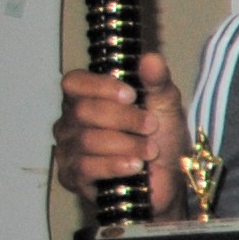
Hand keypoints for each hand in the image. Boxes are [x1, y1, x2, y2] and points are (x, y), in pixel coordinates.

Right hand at [54, 52, 180, 211]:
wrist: (169, 180)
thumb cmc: (162, 139)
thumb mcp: (165, 106)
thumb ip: (157, 82)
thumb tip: (151, 58)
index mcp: (87, 98)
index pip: (74, 82)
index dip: (100, 86)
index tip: (131, 95)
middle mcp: (71, 121)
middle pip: (83, 111)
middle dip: (123, 118)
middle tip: (151, 126)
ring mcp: (69, 149)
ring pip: (87, 140)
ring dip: (125, 144)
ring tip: (150, 150)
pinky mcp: (73, 177)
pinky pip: (85, 167)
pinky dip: (114, 165)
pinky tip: (134, 166)